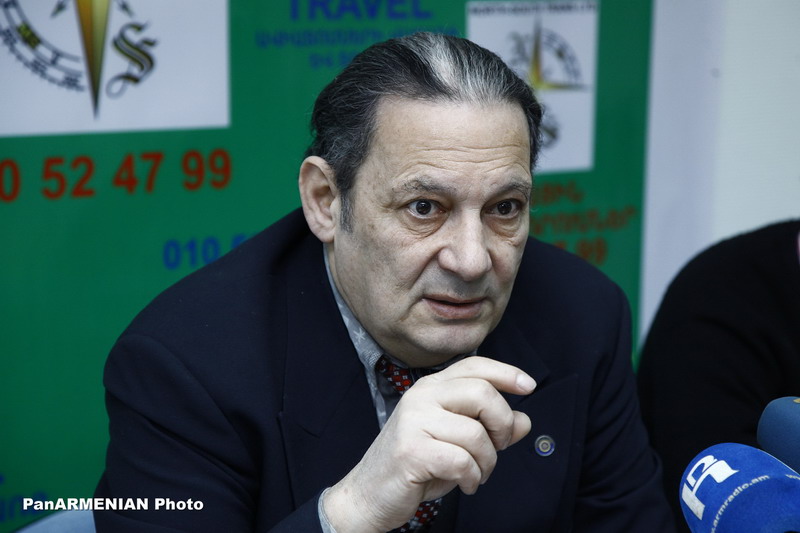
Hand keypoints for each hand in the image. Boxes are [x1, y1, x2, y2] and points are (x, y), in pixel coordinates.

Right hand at [323, 356, 535, 531]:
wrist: (370, 494)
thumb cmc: (417, 465)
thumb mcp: (459, 442)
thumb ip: (490, 428)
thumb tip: (524, 420)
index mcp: (431, 388)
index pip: (474, 366)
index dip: (505, 373)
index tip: (529, 386)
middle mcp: (421, 396)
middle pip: (482, 393)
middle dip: (502, 425)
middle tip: (499, 447)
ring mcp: (413, 422)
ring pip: (476, 434)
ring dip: (487, 462)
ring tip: (477, 473)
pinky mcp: (411, 451)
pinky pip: (462, 461)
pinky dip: (472, 478)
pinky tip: (465, 484)